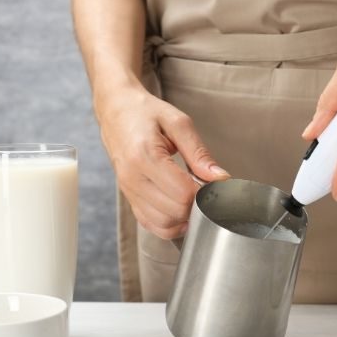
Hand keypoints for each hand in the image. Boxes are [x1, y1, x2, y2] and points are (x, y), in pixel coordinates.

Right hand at [96, 85, 229, 238]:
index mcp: (144, 156)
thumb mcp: (179, 124)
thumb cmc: (146, 113)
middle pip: (176, 210)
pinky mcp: (129, 198)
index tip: (214, 182)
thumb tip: (220, 179)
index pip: (183, 192)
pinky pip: (151, 224)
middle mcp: (132, 178)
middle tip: (206, 188)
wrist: (116, 111)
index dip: (205, 192)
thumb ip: (199, 154)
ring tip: (194, 196)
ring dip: (185, 216)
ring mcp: (128, 191)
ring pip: (164, 223)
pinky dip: (170, 224)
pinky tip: (181, 210)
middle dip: (198, 204)